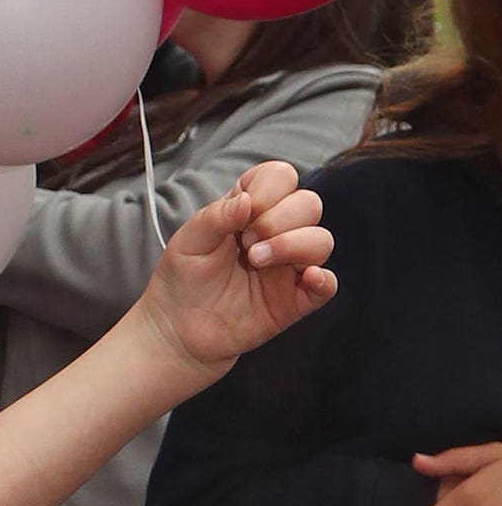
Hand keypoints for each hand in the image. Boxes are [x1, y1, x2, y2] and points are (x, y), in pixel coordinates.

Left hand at [136, 160, 336, 372]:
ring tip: (255, 261)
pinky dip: (323, 279)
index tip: (242, 212)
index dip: (268, 188)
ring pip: (322, 240)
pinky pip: (328, 285)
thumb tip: (246, 200)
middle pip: (308, 204)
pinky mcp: (295, 299)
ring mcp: (289, 266)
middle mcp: (277, 233)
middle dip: (278, 218)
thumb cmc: (182, 279)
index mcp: (251, 210)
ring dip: (293, 244)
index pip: (281, 177)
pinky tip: (306, 277)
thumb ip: (215, 216)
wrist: (177, 329)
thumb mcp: (188, 241)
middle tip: (245, 242)